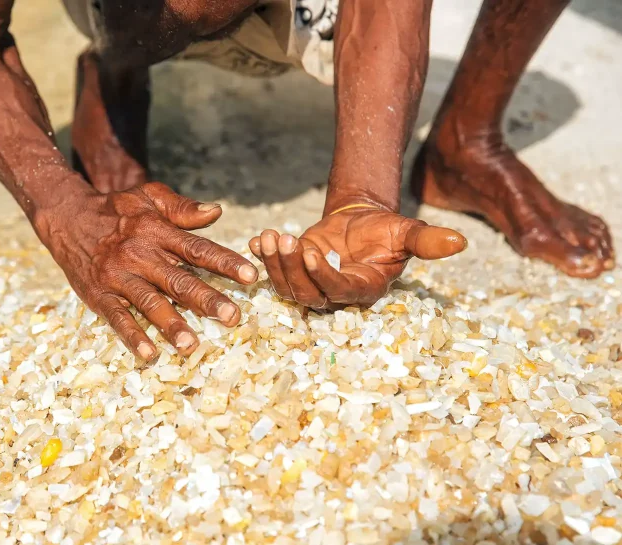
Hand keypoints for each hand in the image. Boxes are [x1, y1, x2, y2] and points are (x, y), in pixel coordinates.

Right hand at [36, 180, 257, 359]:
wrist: (66, 217)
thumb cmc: (115, 209)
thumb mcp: (148, 197)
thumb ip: (182, 208)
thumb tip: (216, 211)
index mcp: (157, 231)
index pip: (197, 248)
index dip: (225, 262)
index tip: (251, 276)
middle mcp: (140, 254)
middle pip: (178, 280)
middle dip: (207, 299)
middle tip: (233, 317)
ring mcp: (118, 276)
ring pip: (149, 303)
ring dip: (171, 325)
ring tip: (192, 345)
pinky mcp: (99, 294)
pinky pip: (117, 317)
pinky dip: (132, 336)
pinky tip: (148, 354)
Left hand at [249, 207, 465, 307]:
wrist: (362, 221)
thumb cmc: (386, 230)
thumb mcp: (406, 232)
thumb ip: (427, 241)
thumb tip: (461, 242)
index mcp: (362, 290)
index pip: (339, 291)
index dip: (323, 275)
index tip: (311, 252)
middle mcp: (334, 294)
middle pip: (307, 293)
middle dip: (292, 269)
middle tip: (284, 240)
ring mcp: (311, 285)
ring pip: (287, 286)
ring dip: (275, 264)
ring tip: (270, 237)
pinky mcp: (294, 272)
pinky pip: (274, 273)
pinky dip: (263, 259)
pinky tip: (256, 241)